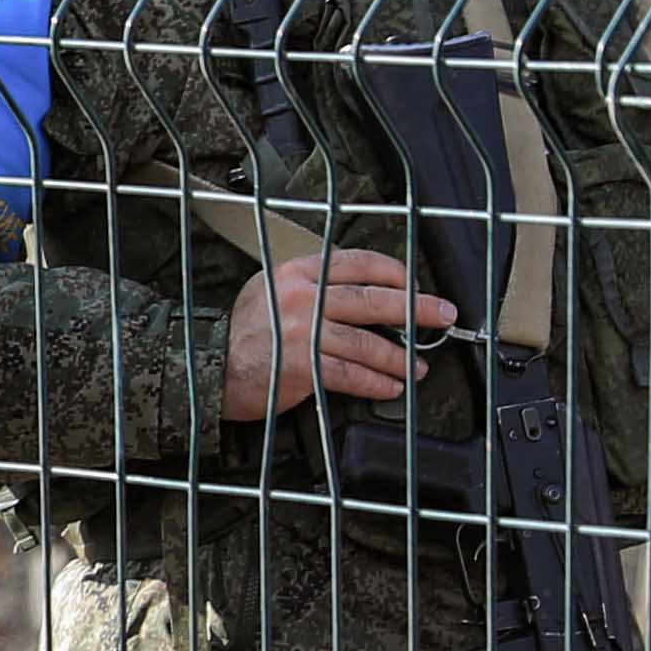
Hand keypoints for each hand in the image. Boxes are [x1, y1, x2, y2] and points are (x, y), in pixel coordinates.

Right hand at [211, 246, 451, 419]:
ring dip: (400, 357)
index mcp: (297, 272)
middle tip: (443, 315)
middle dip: (416, 308)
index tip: (417, 287)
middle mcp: (302, 298)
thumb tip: (370, 293)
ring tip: (417, 366)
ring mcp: (301, 333)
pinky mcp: (301, 368)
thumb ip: (314, 285)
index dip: (397, 274)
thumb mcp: (272, 289)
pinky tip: (391, 387)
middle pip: (373, 300)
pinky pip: (351, 375)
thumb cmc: (245, 332)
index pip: (360, 263)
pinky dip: (377, 383)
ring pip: (367, 343)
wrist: (207, 366)